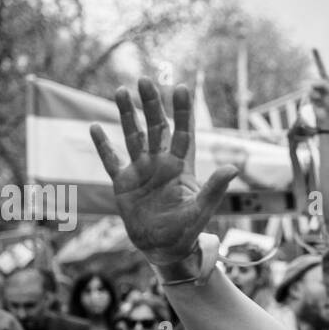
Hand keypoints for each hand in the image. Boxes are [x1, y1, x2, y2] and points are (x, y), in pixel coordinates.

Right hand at [89, 79, 237, 264]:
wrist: (164, 249)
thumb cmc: (186, 231)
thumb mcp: (201, 210)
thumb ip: (214, 188)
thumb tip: (233, 168)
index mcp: (180, 167)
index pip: (183, 133)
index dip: (182, 111)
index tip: (181, 87)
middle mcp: (160, 164)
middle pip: (156, 128)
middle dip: (151, 104)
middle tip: (145, 80)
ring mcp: (141, 171)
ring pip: (133, 136)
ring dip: (127, 115)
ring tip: (120, 90)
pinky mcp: (123, 184)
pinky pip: (111, 160)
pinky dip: (103, 146)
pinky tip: (95, 128)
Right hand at [307, 49, 328, 129]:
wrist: (327, 118)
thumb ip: (322, 83)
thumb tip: (310, 84)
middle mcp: (325, 83)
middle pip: (321, 68)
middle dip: (317, 58)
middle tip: (314, 47)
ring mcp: (317, 88)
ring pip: (313, 84)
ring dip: (317, 92)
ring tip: (322, 100)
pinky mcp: (310, 94)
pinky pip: (309, 92)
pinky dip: (313, 96)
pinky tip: (317, 102)